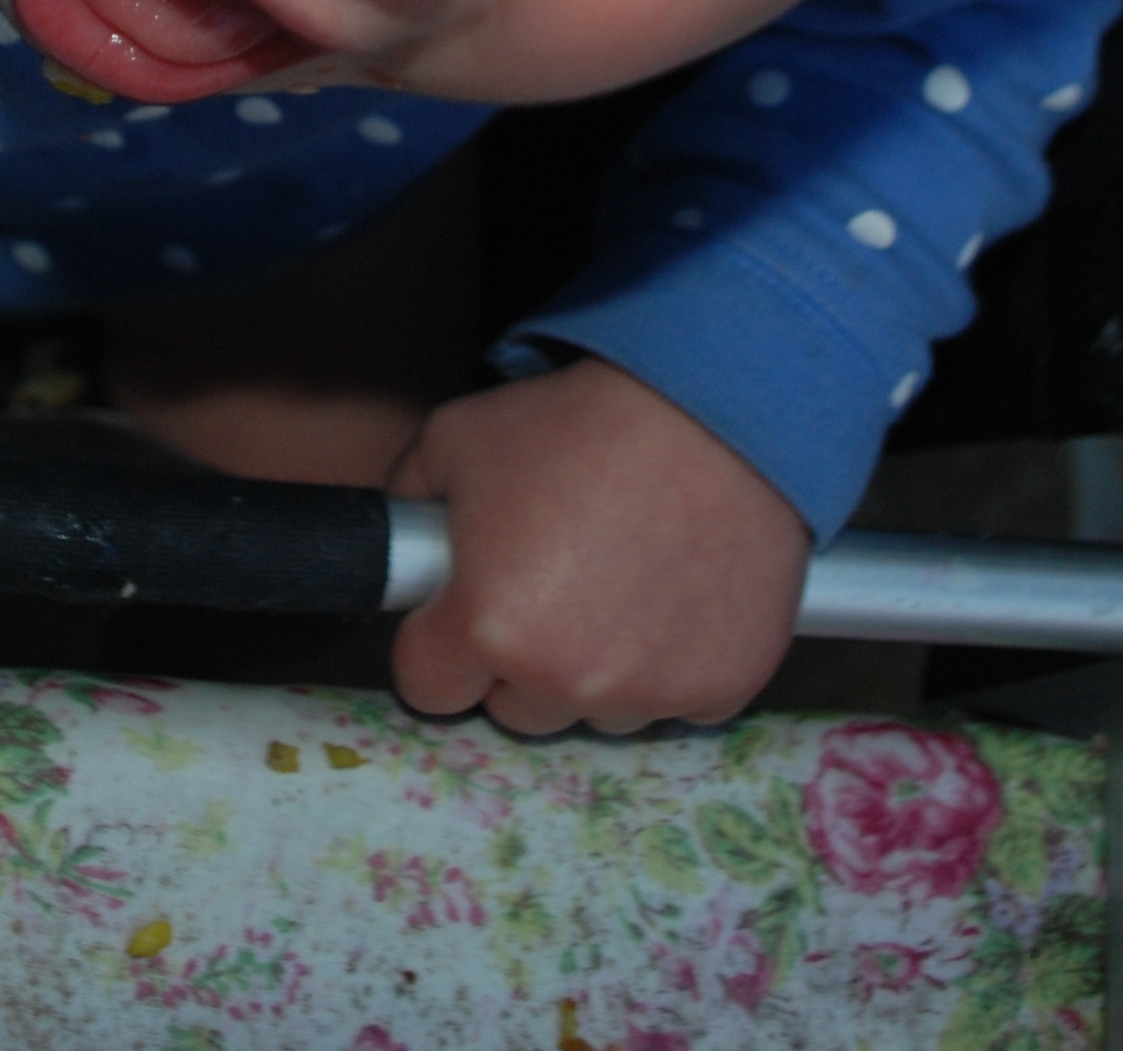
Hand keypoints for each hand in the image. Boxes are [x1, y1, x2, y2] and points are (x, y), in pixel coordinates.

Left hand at [385, 358, 809, 736]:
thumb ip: (409, 502)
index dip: (437, 642)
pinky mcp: (721, 688)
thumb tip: (401, 542)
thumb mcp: (457, 437)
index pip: (428, 687)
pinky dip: (674, 665)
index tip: (460, 611)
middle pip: (514, 707)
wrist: (718, 411)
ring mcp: (649, 692)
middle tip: (552, 585)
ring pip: (597, 712)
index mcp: (486, 627)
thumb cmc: (584, 423)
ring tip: (621, 582)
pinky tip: (676, 596)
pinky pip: (677, 704)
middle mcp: (565, 678)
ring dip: (598, 669)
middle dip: (519, 660)